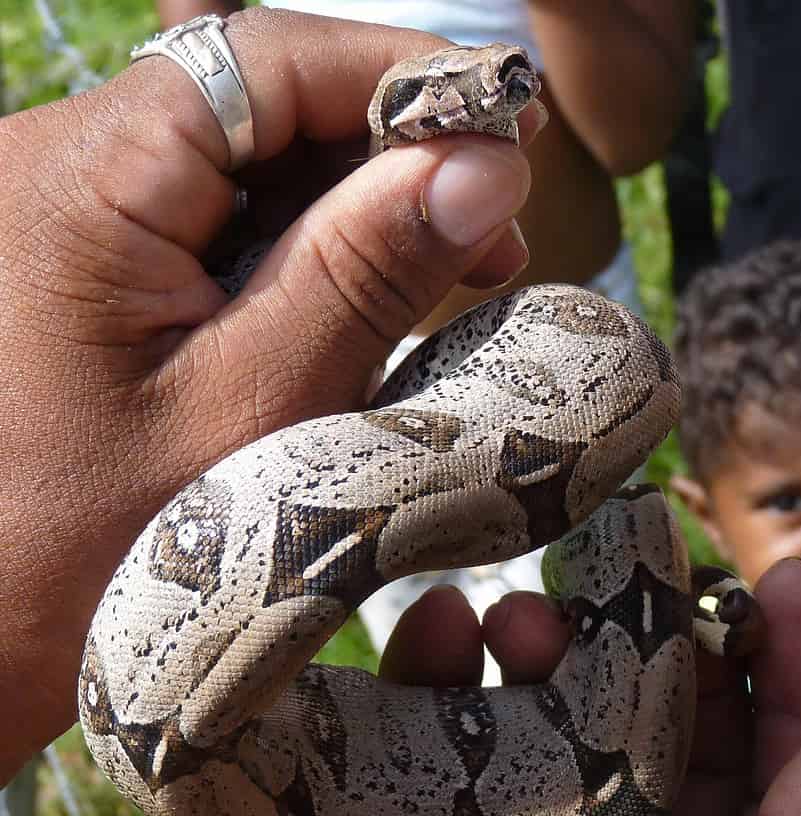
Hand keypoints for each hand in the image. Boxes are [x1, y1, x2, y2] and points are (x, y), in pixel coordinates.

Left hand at [0, 8, 542, 782]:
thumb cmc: (103, 547)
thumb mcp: (259, 407)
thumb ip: (367, 272)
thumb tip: (484, 167)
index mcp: (85, 183)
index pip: (266, 60)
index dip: (404, 72)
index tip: (512, 116)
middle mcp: (66, 170)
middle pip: (265, 103)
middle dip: (396, 148)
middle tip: (501, 215)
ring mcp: (81, 217)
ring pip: (257, 163)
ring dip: (367, 203)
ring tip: (463, 263)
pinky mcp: (104, 267)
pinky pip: (231, 222)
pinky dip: (318, 249)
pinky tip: (383, 294)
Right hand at [188, 557, 800, 815]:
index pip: (778, 768)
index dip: (799, 672)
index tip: (781, 575)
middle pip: (659, 708)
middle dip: (652, 634)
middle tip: (629, 574)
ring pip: (545, 688)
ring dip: (542, 632)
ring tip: (516, 613)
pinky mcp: (394, 794)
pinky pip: (429, 698)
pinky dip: (435, 650)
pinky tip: (431, 628)